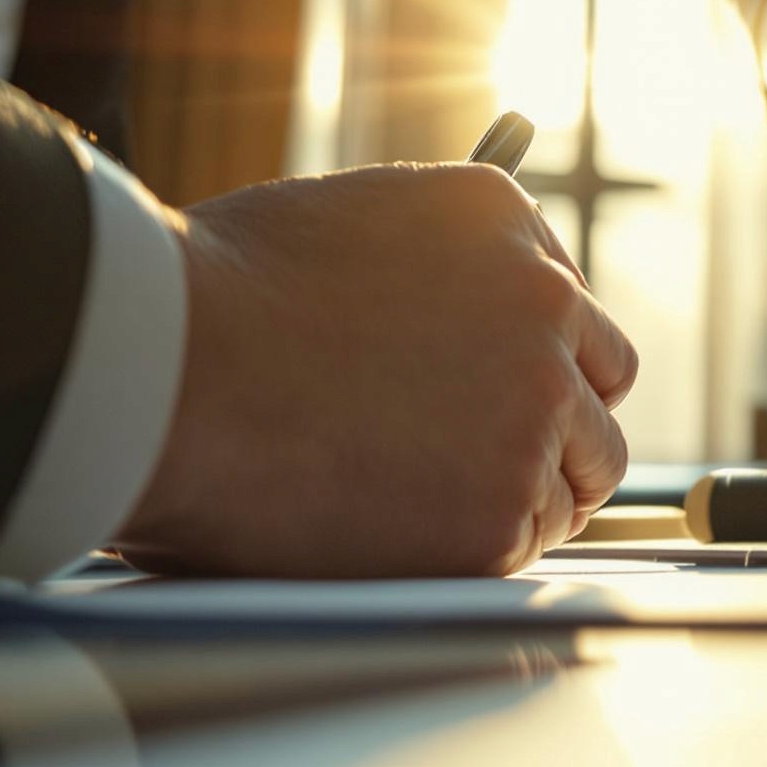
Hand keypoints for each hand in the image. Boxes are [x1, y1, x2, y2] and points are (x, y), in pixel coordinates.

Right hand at [115, 163, 638, 576]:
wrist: (166, 370)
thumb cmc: (213, 299)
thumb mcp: (343, 229)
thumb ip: (428, 268)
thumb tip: (456, 317)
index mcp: (501, 218)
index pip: (570, 304)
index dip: (539, 357)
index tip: (508, 390)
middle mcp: (544, 305)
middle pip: (600, 389)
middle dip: (558, 428)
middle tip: (495, 462)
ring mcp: (534, 411)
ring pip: (578, 475)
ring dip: (523, 492)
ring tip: (425, 500)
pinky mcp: (501, 513)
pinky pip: (525, 543)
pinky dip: (474, 547)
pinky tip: (403, 531)